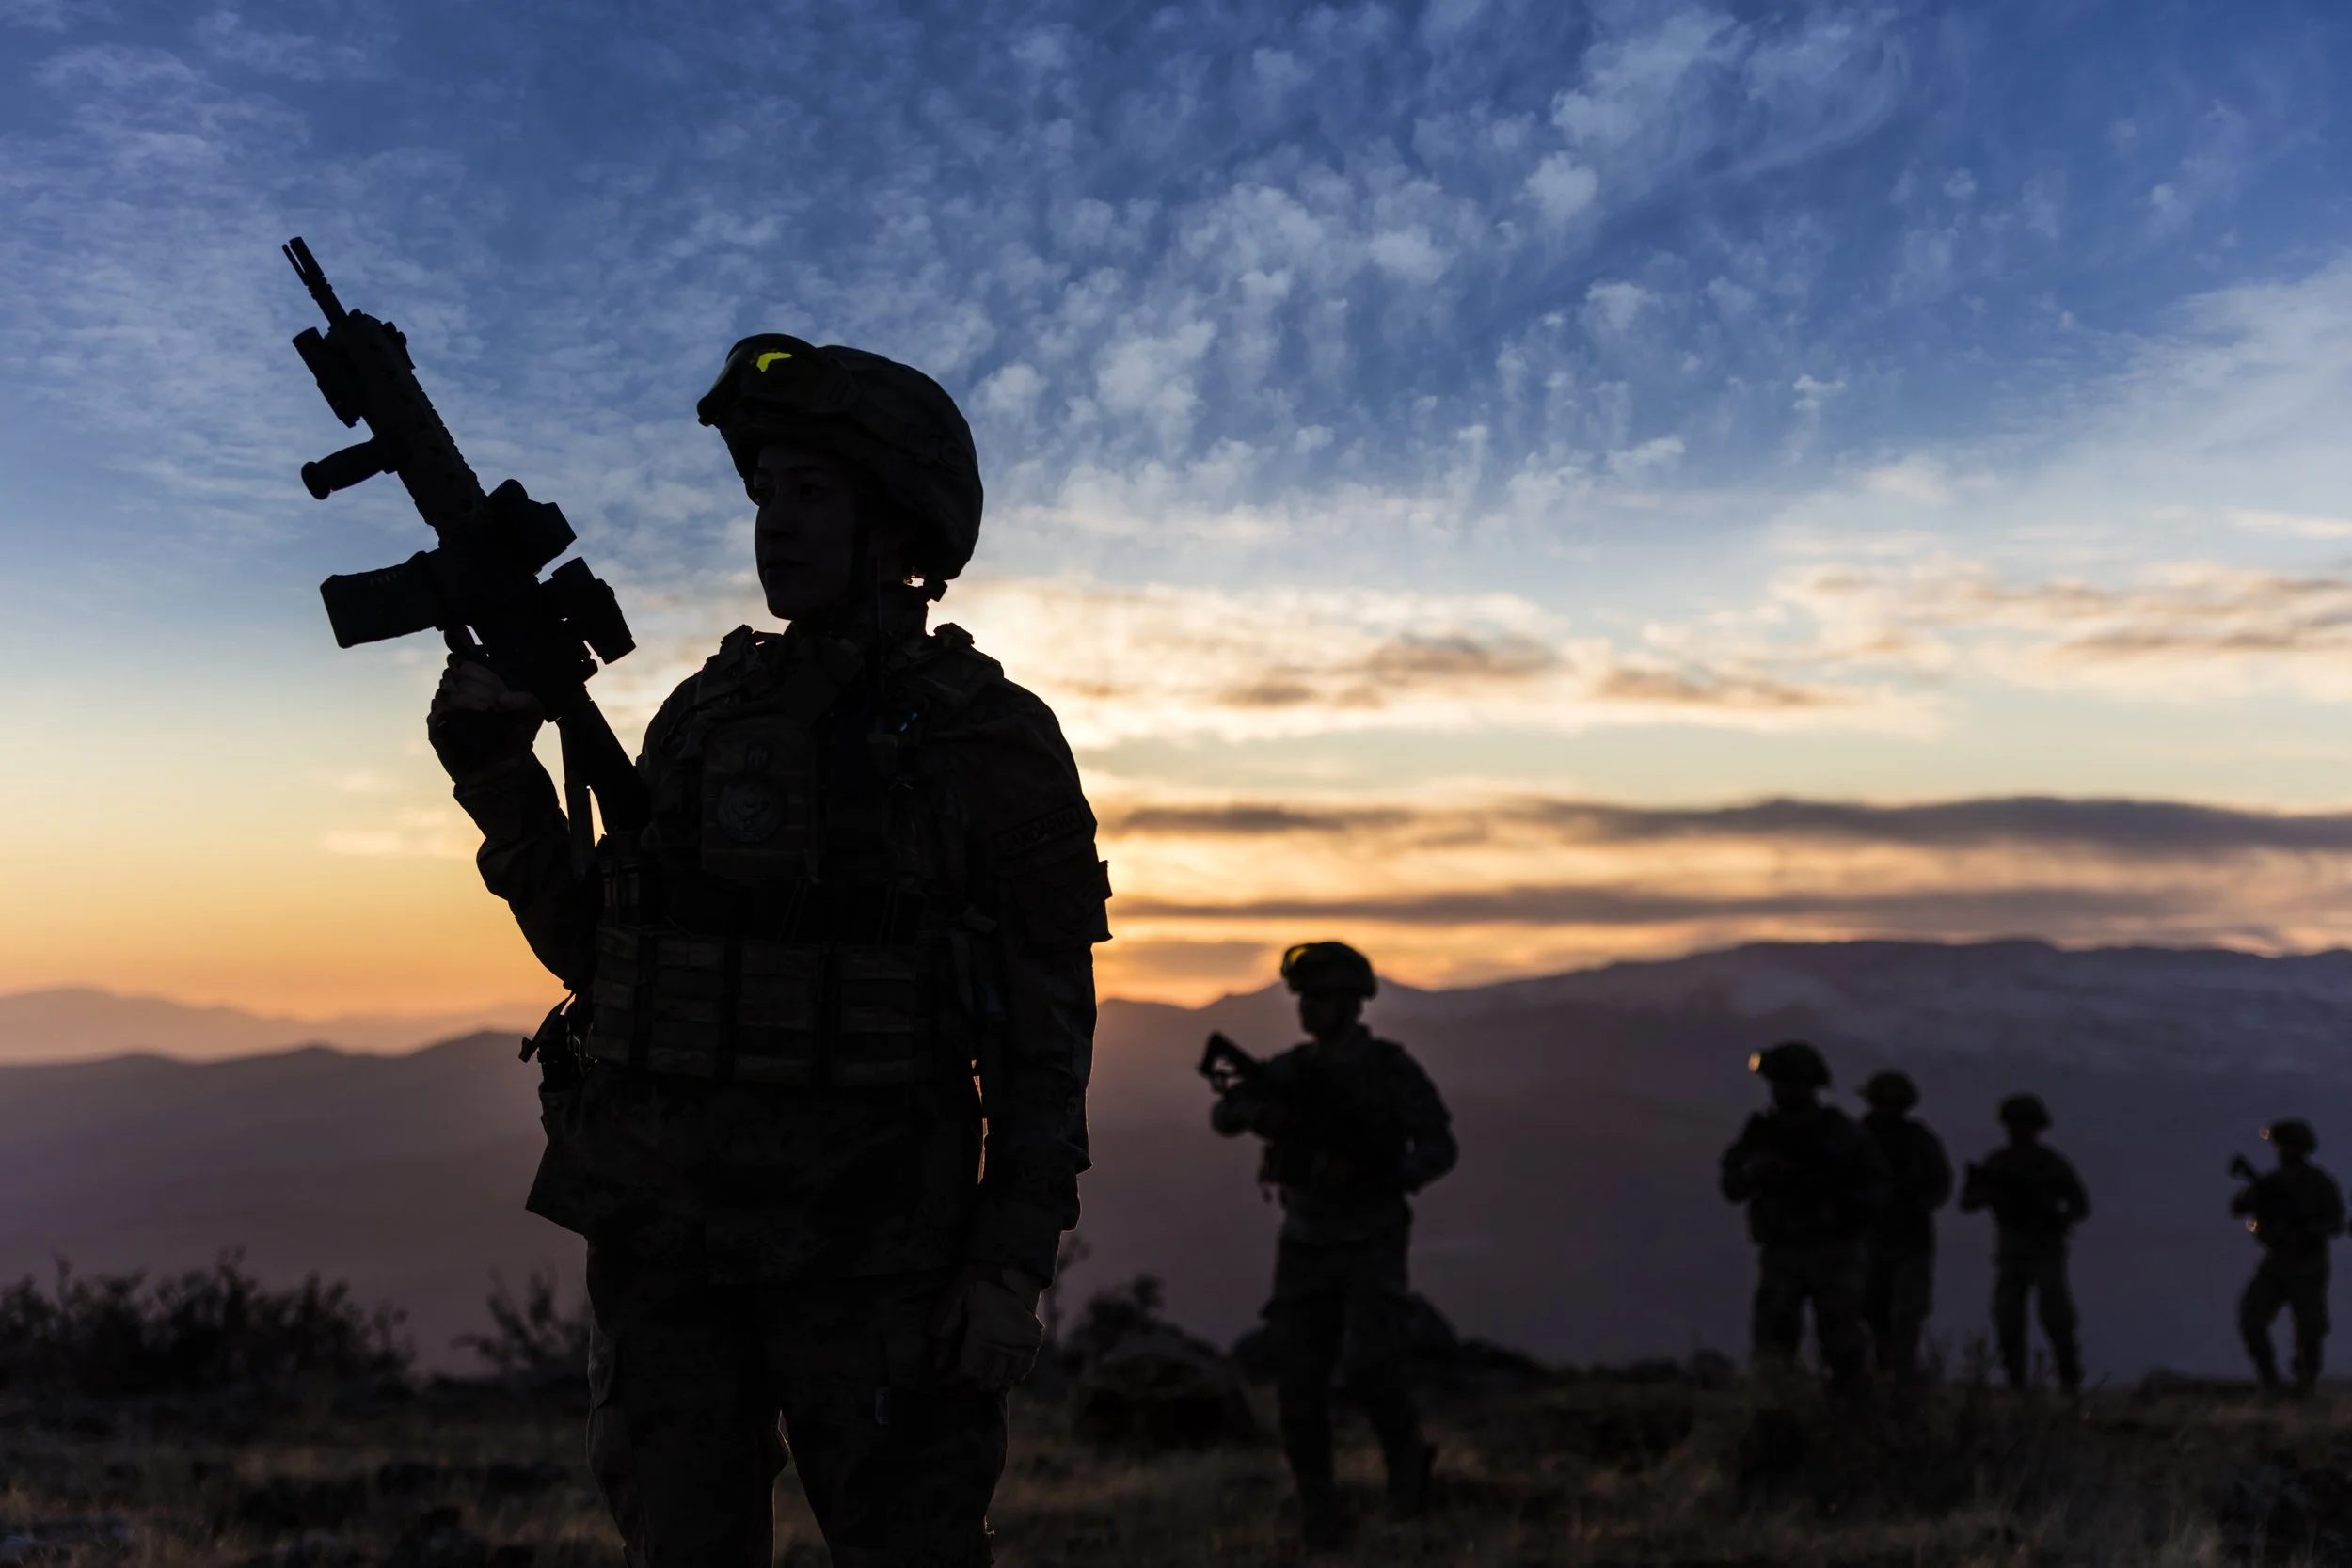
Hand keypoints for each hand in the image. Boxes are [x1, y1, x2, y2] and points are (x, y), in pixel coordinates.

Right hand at [428, 655, 544, 784]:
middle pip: (453, 672)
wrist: (506, 769)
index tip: (498, 687)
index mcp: (475, 684)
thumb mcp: (531, 716)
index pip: (464, 661)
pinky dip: (459, 705)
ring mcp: (445, 710)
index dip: (479, 669)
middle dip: (476, 682)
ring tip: (488, 706)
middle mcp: (457, 693)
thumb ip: (528, 701)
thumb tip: (505, 697)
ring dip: (469, 693)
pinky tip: (478, 710)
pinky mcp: (437, 727)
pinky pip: (439, 709)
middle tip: (496, 699)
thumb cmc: (516, 736)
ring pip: (445, 688)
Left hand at [928, 1263, 1045, 1391]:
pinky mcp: (1033, 1341)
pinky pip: (1024, 1370)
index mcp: (982, 1336)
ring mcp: (1021, 1345)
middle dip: (970, 1386)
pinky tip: (1002, 1375)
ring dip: (991, 1384)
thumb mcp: (953, 1299)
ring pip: (1006, 1380)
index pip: (965, 1372)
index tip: (943, 1381)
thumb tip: (937, 1363)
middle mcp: (1004, 1345)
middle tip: (959, 1384)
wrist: (1012, 1264)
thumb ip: (943, 1330)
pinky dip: (1012, 1378)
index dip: (952, 1381)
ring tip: (979, 1381)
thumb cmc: (977, 1281)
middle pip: (986, 1382)